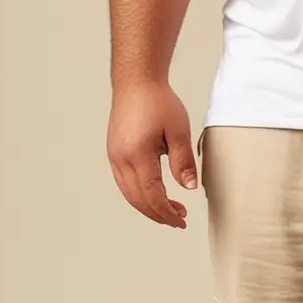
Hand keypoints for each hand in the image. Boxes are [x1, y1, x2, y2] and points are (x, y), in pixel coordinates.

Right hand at [108, 81, 199, 226]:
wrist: (136, 82)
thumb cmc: (157, 101)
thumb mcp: (179, 131)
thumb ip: (183, 161)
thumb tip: (189, 188)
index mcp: (138, 154)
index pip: (152, 195)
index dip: (167, 212)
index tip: (182, 220)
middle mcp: (121, 159)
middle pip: (138, 200)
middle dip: (158, 214)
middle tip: (179, 220)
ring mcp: (114, 156)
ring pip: (129, 193)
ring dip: (148, 206)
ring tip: (170, 210)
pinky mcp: (114, 153)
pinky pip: (124, 182)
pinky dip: (138, 194)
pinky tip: (154, 194)